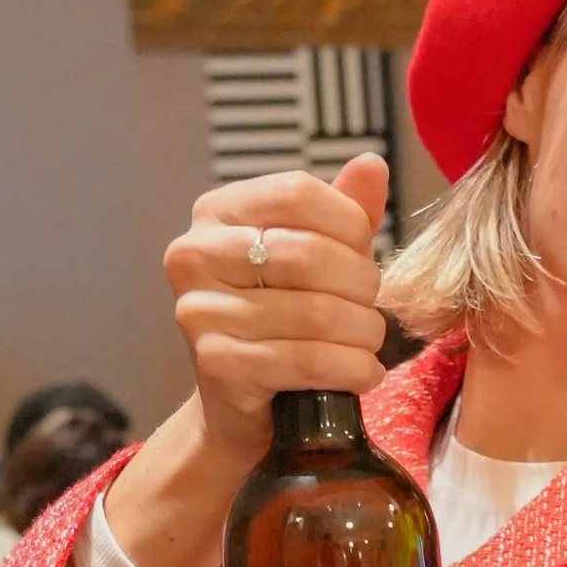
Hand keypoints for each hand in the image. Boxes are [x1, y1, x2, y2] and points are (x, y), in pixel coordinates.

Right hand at [167, 152, 390, 477]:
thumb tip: (372, 164)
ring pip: (315, 312)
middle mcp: (194, 254)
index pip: (298, 193)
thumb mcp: (317, 256)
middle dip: (361, 285)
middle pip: (309, 254)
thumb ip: (344, 212)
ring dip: (363, 332)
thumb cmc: (286, 317)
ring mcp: (198, 311)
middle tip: (371, 306)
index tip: (364, 251)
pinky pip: (307, 359)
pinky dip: (352, 368)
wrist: (244, 402)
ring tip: (369, 341)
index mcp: (217, 213)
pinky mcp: (216, 364)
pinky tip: (364, 372)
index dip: (350, 223)